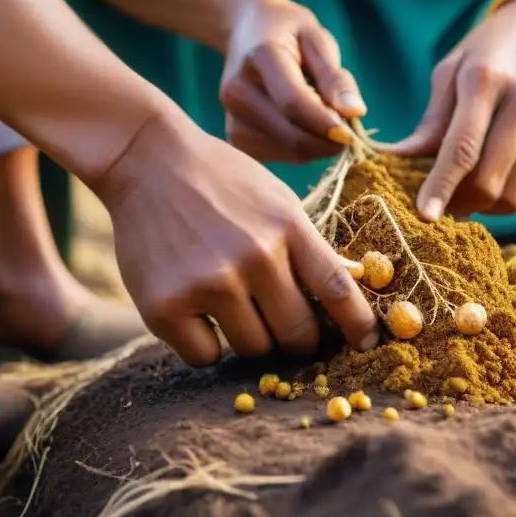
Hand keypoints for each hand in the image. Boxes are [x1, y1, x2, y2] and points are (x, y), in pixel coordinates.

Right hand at [92, 111, 379, 365]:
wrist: (146, 160)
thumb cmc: (221, 181)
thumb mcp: (277, 200)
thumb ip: (311, 245)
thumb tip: (355, 279)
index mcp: (287, 228)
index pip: (337, 289)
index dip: (359, 324)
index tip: (369, 344)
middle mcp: (254, 258)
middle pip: (297, 333)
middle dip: (298, 339)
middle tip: (286, 329)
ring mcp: (209, 283)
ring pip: (253, 348)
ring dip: (250, 338)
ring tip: (231, 305)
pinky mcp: (165, 306)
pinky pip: (204, 357)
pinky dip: (205, 345)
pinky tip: (196, 313)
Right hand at [219, 0, 365, 162]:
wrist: (247, 31)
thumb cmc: (290, 34)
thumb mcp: (318, 42)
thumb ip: (335, 78)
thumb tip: (355, 112)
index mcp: (261, 57)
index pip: (292, 102)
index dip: (324, 123)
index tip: (351, 135)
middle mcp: (237, 90)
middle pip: (289, 133)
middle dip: (325, 140)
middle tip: (347, 130)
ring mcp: (231, 115)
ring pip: (285, 151)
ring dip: (315, 147)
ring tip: (323, 122)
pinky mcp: (234, 136)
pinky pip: (276, 156)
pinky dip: (299, 151)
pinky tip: (304, 130)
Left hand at [393, 0, 515, 219]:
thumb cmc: (486, 53)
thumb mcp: (449, 72)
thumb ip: (430, 122)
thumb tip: (397, 161)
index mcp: (487, 79)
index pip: (463, 147)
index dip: (441, 186)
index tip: (424, 215)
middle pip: (490, 180)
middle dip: (460, 203)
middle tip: (441, 205)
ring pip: (515, 195)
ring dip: (485, 207)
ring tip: (466, 196)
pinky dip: (508, 199)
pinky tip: (494, 182)